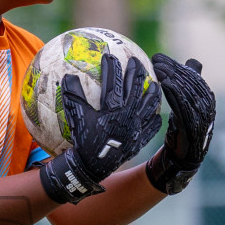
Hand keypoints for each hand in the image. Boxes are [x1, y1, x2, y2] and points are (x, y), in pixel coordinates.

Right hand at [39, 53, 162, 204]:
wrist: (92, 168)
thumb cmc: (82, 142)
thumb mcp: (75, 118)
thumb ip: (73, 96)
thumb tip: (67, 76)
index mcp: (113, 109)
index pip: (113, 82)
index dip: (111, 67)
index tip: (109, 55)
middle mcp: (128, 116)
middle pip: (136, 88)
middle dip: (136, 71)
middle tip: (137, 60)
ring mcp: (136, 128)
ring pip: (149, 105)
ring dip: (153, 92)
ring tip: (156, 83)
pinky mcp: (139, 141)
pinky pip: (151, 128)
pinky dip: (155, 119)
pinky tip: (157, 115)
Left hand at [146, 54, 215, 194]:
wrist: (182, 158)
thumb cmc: (182, 129)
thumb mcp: (185, 104)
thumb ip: (190, 85)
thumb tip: (193, 61)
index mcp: (207, 99)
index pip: (192, 77)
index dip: (176, 66)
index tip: (160, 57)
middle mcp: (207, 107)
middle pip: (189, 82)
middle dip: (172, 69)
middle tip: (156, 60)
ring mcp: (201, 117)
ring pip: (186, 92)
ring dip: (171, 78)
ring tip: (157, 68)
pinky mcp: (192, 126)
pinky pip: (183, 106)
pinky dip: (174, 93)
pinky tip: (163, 83)